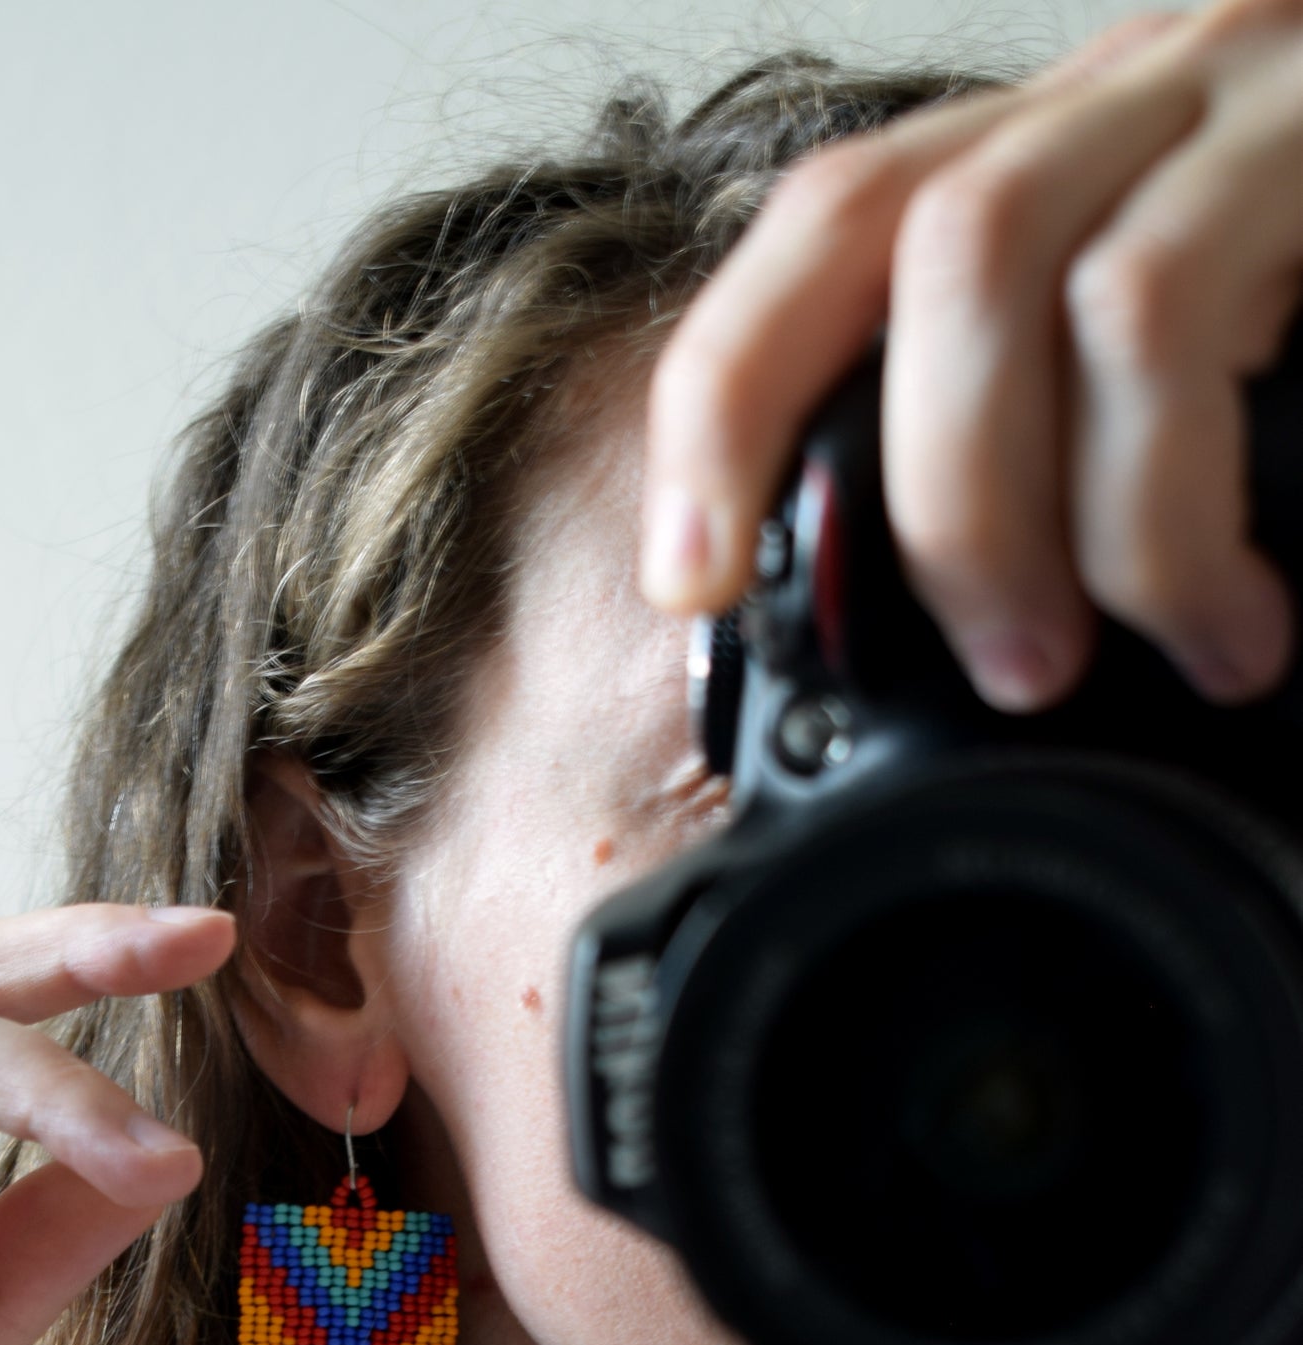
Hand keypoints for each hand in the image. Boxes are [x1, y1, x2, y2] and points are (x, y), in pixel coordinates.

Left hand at [643, 0, 1302, 708]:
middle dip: (903, 494)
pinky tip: (1231, 619)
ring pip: (1019, 266)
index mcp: (1092, 145)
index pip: (837, 221)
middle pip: (905, 238)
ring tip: (1083, 661)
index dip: (724, 397)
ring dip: (1018, 509)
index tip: (689, 575)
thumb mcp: (1243, 358)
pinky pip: (1169, 305)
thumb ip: (1114, 443)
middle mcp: (1157, 88)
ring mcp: (1259, 95)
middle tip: (991, 666)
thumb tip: (990, 626)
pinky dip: (1160, 504)